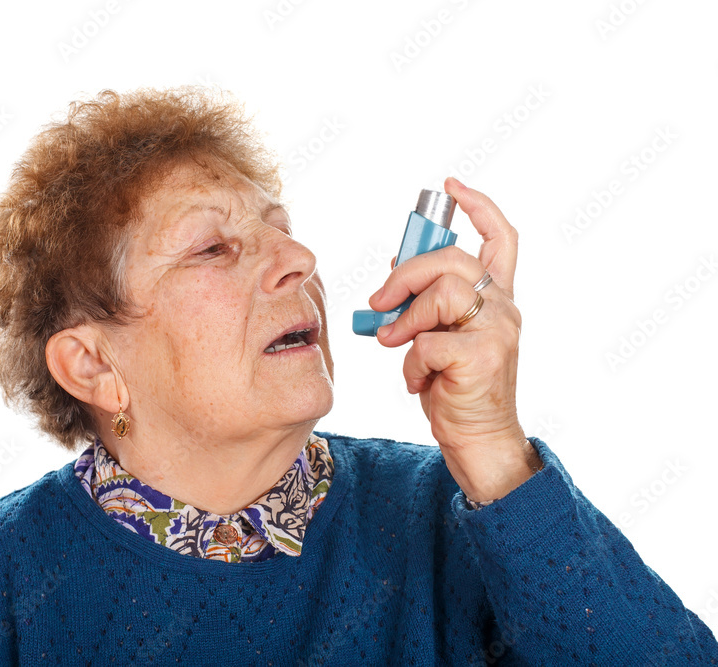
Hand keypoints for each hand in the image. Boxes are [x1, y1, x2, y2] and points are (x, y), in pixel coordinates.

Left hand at [368, 177, 540, 502]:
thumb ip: (428, 301)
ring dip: (405, 319)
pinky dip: (409, 363)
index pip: (501, 238)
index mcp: (496, 298)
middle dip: (406, 274)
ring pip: (442, 293)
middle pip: (453, 259)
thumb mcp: (440, 336)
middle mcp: (504, 308)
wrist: (479, 440)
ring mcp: (498, 331)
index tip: (451, 186)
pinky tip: (416, 381)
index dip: (479, 206)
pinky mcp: (484, 358)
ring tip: (393, 343)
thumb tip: (396, 264)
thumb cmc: (455, 387)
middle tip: (378, 300)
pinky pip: (427, 342)